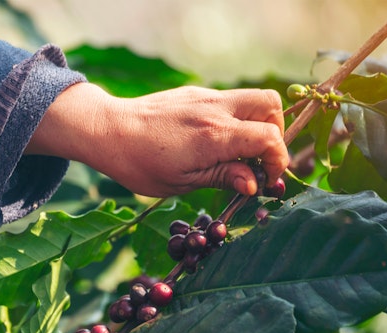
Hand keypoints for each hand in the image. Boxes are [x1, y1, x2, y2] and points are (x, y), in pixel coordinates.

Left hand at [27, 82, 289, 196]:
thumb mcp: (182, 182)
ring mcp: (205, 97)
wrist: (108, 131)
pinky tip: (215, 139)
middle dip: (275, 133)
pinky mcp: (194, 94)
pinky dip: (235, 118)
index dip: (277, 160)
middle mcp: (215, 110)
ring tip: (238, 150)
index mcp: (214, 136)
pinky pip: (228, 100)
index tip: (265, 179)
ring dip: (256, 122)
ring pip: (252, 97)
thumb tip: (253, 184)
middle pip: (270, 105)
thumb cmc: (140, 164)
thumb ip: (223, 177)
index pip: (269, 138)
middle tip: (257, 159)